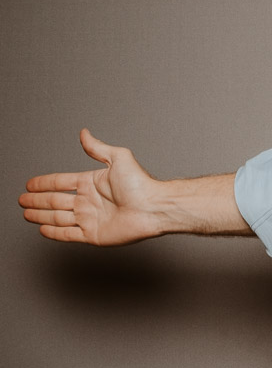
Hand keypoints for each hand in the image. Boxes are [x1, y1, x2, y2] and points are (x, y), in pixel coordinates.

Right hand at [20, 129, 166, 244]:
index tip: (30, 184)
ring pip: (58, 217)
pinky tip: (42, 229)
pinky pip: (69, 234)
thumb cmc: (142, 184)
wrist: (154, 208)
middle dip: (37, 200)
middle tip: (22, 200)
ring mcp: (91, 218)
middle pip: (55, 201)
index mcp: (91, 183)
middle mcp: (89, 201)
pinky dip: (54, 232)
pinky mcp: (94, 235)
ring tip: (26, 214)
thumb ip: (98, 148)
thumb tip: (84, 133)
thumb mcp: (118, 158)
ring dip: (41, 215)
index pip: (61, 182)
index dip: (44, 183)